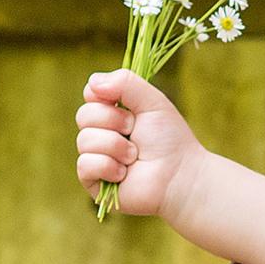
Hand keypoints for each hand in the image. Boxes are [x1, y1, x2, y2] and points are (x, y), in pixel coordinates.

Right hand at [76, 70, 200, 219]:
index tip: (123, 103)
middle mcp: (102, 133)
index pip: (90, 93)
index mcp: (114, 112)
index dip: (103, 96)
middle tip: (135, 131)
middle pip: (84, 115)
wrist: (180, 176)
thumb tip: (92, 82)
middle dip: (114, 121)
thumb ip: (125, 82)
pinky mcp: (93, 181)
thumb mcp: (152, 101)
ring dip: (115, 146)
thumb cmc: (169, 139)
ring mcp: (96, 156)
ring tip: (135, 156)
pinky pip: (85, 165)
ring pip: (84, 140)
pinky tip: (124, 174)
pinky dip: (108, 166)